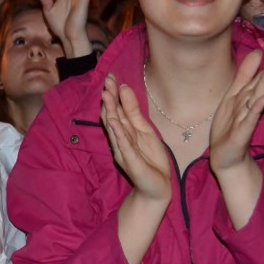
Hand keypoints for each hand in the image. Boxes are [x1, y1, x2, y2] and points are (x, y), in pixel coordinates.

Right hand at [101, 75, 171, 202]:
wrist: (157, 187)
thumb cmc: (150, 160)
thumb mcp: (145, 131)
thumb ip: (134, 111)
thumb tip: (124, 88)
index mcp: (125, 130)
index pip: (117, 109)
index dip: (114, 93)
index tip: (111, 76)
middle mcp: (120, 138)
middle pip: (113, 115)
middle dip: (110, 98)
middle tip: (107, 80)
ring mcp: (123, 149)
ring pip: (114, 127)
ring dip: (110, 111)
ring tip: (106, 95)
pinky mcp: (130, 161)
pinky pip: (122, 144)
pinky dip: (118, 132)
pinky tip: (114, 121)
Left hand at [210, 47, 263, 176]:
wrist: (225, 156)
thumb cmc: (230, 125)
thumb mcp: (233, 97)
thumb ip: (244, 77)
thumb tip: (257, 54)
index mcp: (249, 97)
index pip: (262, 77)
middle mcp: (252, 106)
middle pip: (263, 84)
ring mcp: (248, 118)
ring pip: (258, 98)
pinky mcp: (243, 132)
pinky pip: (251, 119)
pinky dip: (257, 109)